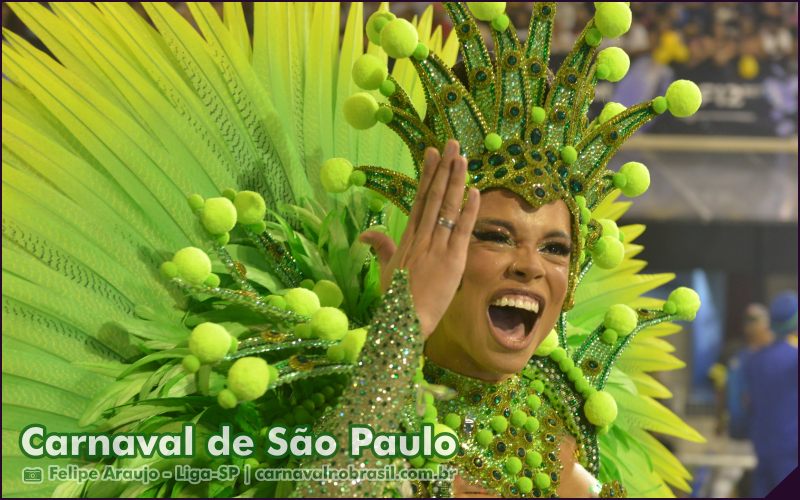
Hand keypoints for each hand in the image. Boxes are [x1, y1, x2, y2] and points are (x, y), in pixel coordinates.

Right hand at [360, 140, 479, 338]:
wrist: (404, 321)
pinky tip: (474, 191)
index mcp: (407, 238)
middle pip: (433, 196)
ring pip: (447, 207)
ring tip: (462, 158)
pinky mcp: (452, 260)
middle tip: (450, 144)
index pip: (419, 199)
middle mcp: (421, 237)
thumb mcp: (385, 270)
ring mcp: (437, 246)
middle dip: (443, 169)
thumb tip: (365, 235)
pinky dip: (468, 210)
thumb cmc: (395, 299)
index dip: (427, 175)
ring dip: (455, 181)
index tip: (432, 154)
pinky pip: (462, 230)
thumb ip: (379, 248)